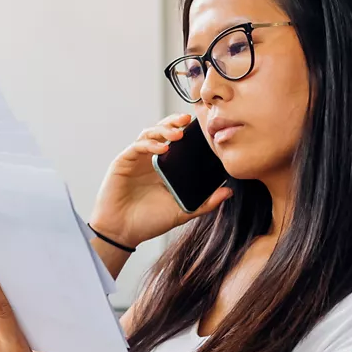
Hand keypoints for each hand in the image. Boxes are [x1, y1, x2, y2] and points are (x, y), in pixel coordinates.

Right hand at [89, 113, 232, 246]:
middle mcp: (151, 160)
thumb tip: (229, 192)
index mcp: (165, 168)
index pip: (177, 142)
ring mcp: (136, 159)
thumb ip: (205, 203)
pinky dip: (150, 144)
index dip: (187, 131)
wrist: (123, 232)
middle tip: (187, 119)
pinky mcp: (123, 162)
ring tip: (177, 133)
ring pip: (149, 134)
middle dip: (174, 122)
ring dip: (163, 129)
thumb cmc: (149, 222)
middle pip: (163, 131)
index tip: (203, 126)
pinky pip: (137, 146)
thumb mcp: (183, 212)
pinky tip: (162, 148)